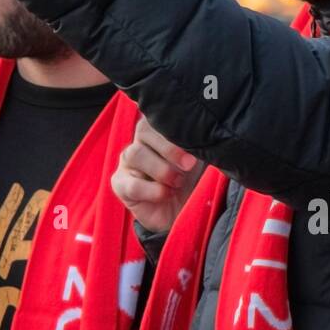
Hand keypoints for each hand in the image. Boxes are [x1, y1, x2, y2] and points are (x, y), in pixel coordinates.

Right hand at [112, 116, 203, 231]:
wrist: (184, 213)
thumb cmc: (192, 181)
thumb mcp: (200, 160)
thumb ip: (199, 144)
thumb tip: (209, 132)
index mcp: (159, 131)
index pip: (158, 116)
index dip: (175, 128)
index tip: (195, 143)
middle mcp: (140, 142)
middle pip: (144, 130)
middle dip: (169, 148)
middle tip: (189, 165)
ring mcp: (127, 162)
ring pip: (135, 154)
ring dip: (161, 170)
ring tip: (178, 182)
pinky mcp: (120, 184)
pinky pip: (131, 183)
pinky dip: (152, 190)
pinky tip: (166, 194)